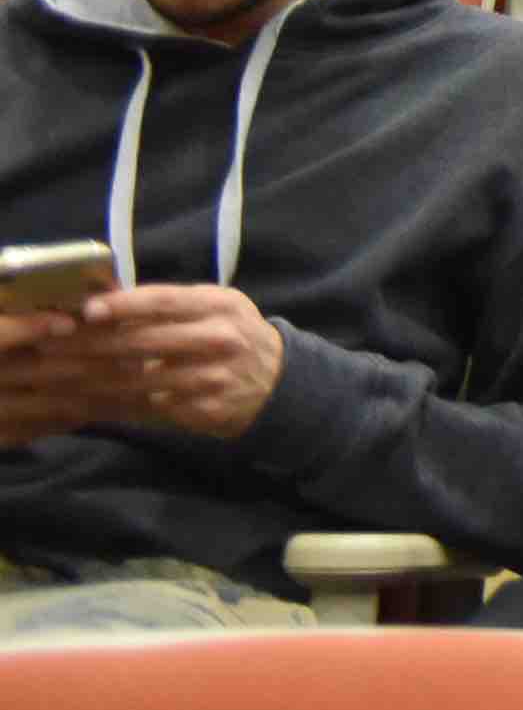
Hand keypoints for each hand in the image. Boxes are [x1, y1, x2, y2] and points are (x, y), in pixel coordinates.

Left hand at [0, 284, 286, 444]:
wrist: (280, 383)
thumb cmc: (235, 335)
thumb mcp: (215, 307)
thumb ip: (171, 304)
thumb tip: (108, 300)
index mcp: (219, 306)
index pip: (165, 301)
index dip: (124, 305)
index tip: (87, 310)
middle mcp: (219, 339)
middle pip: (145, 342)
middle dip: (94, 345)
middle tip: (55, 346)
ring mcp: (213, 377)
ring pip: (141, 381)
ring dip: (96, 380)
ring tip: (62, 377)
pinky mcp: (205, 410)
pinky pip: (152, 408)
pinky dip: (119, 404)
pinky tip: (92, 401)